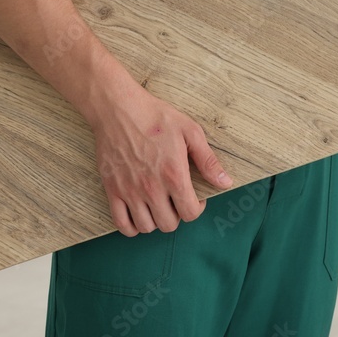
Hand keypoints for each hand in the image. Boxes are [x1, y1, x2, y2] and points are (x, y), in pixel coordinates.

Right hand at [89, 80, 232, 235]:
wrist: (119, 109)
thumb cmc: (156, 117)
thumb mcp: (190, 132)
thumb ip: (208, 160)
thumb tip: (225, 182)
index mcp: (174, 175)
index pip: (190, 213)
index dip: (196, 209)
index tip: (194, 198)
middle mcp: (151, 188)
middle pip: (168, 224)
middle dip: (177, 215)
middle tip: (175, 200)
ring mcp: (129, 191)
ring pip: (146, 227)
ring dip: (155, 221)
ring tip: (158, 205)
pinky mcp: (112, 189)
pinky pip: (121, 224)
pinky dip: (131, 227)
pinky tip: (138, 214)